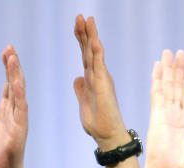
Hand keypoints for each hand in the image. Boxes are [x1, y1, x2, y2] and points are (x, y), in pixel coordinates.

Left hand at [0, 45, 27, 167]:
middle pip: (15, 83)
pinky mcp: (19, 129)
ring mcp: (18, 119)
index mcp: (6, 110)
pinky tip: (16, 83)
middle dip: (12, 66)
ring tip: (12, 58)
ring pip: (19, 93)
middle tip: (10, 48)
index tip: (5, 52)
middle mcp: (14, 112)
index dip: (7, 68)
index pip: (8, 84)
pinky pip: (21, 110)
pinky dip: (19, 96)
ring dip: (16, 75)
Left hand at [73, 15, 128, 148]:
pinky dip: (97, 52)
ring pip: (95, 53)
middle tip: (80, 16)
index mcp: (92, 78)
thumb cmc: (97, 122)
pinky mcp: (104, 86)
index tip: (77, 25)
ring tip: (88, 20)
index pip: (85, 55)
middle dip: (85, 33)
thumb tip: (77, 78)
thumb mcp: (83, 102)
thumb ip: (81, 89)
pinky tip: (95, 41)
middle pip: (89, 50)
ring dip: (91, 36)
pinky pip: (100, 66)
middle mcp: (98, 75)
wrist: (107, 135)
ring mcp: (101, 79)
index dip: (81, 39)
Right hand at [144, 49, 183, 167]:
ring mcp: (164, 115)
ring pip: (166, 87)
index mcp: (183, 122)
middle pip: (175, 87)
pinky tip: (157, 66)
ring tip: (169, 52)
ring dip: (167, 70)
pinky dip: (157, 80)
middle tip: (178, 52)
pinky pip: (157, 94)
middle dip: (176, 69)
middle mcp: (172, 115)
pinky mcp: (158, 117)